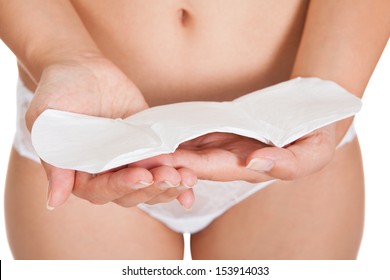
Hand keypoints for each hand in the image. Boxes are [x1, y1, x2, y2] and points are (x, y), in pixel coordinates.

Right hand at [27, 55, 195, 208]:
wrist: (84, 67)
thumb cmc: (59, 91)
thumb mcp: (48, 121)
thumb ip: (55, 161)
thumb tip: (54, 201)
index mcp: (80, 172)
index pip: (101, 191)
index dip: (121, 186)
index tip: (140, 175)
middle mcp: (106, 172)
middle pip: (131, 193)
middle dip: (152, 187)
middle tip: (171, 176)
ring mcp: (129, 160)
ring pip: (150, 184)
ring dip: (169, 185)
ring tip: (187, 177)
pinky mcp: (148, 147)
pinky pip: (163, 165)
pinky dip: (178, 174)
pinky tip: (193, 180)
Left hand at [135, 124, 336, 182]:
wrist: (312, 120)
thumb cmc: (316, 139)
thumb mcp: (312, 154)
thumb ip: (286, 163)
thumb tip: (255, 161)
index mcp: (247, 167)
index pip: (211, 168)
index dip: (186, 165)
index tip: (160, 160)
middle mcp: (229, 159)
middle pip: (190, 160)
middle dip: (162, 158)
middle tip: (133, 153)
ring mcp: (222, 143)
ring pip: (186, 146)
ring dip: (161, 145)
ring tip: (133, 140)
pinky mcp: (219, 128)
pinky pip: (192, 130)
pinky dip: (173, 130)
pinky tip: (152, 126)